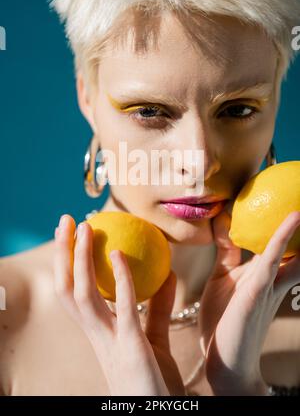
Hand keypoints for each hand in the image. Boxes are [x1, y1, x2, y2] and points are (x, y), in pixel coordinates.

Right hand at [53, 215, 184, 395]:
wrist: (160, 415)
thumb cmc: (156, 383)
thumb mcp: (152, 339)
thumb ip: (155, 308)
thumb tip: (165, 274)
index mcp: (99, 334)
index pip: (74, 294)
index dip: (67, 264)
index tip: (71, 235)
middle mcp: (97, 337)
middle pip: (67, 290)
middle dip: (61, 255)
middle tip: (65, 221)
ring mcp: (110, 343)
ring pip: (82, 295)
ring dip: (80, 259)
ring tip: (84, 227)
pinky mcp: (130, 349)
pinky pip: (123, 307)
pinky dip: (119, 278)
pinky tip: (119, 253)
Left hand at [199, 210, 299, 394]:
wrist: (223, 360)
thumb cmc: (222, 320)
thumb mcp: (222, 277)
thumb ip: (227, 251)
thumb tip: (223, 220)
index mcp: (266, 275)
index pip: (283, 246)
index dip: (290, 226)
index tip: (294, 201)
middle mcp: (273, 279)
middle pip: (296, 249)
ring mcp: (268, 286)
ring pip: (291, 252)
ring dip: (299, 230)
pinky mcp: (257, 293)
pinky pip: (271, 261)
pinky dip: (281, 240)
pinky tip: (292, 220)